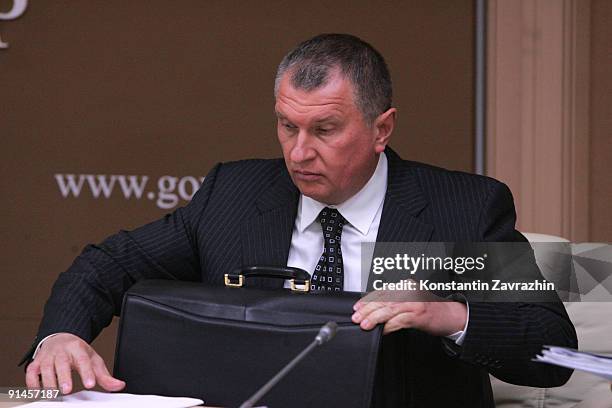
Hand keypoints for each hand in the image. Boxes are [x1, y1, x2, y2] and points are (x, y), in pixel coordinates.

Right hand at [25, 333, 124, 393]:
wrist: (61, 338)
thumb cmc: (77, 352)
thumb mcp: (93, 360)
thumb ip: (104, 375)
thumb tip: (119, 386)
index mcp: (78, 348)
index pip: (83, 360)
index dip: (86, 372)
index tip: (90, 384)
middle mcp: (61, 351)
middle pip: (62, 363)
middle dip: (64, 377)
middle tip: (67, 390)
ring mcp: (48, 356)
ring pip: (45, 368)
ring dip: (48, 382)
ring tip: (54, 395)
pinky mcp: (36, 362)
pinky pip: (31, 373)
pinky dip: (33, 383)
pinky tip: (39, 392)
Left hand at [351, 290, 466, 335]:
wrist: (451, 316)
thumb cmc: (430, 310)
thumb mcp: (411, 301)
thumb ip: (395, 302)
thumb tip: (373, 309)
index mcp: (406, 285)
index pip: (383, 292)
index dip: (368, 300)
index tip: (358, 307)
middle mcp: (410, 291)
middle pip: (384, 300)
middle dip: (367, 309)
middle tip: (357, 317)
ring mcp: (415, 302)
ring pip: (389, 309)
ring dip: (375, 318)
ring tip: (365, 324)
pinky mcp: (419, 315)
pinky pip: (400, 320)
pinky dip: (389, 326)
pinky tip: (383, 330)